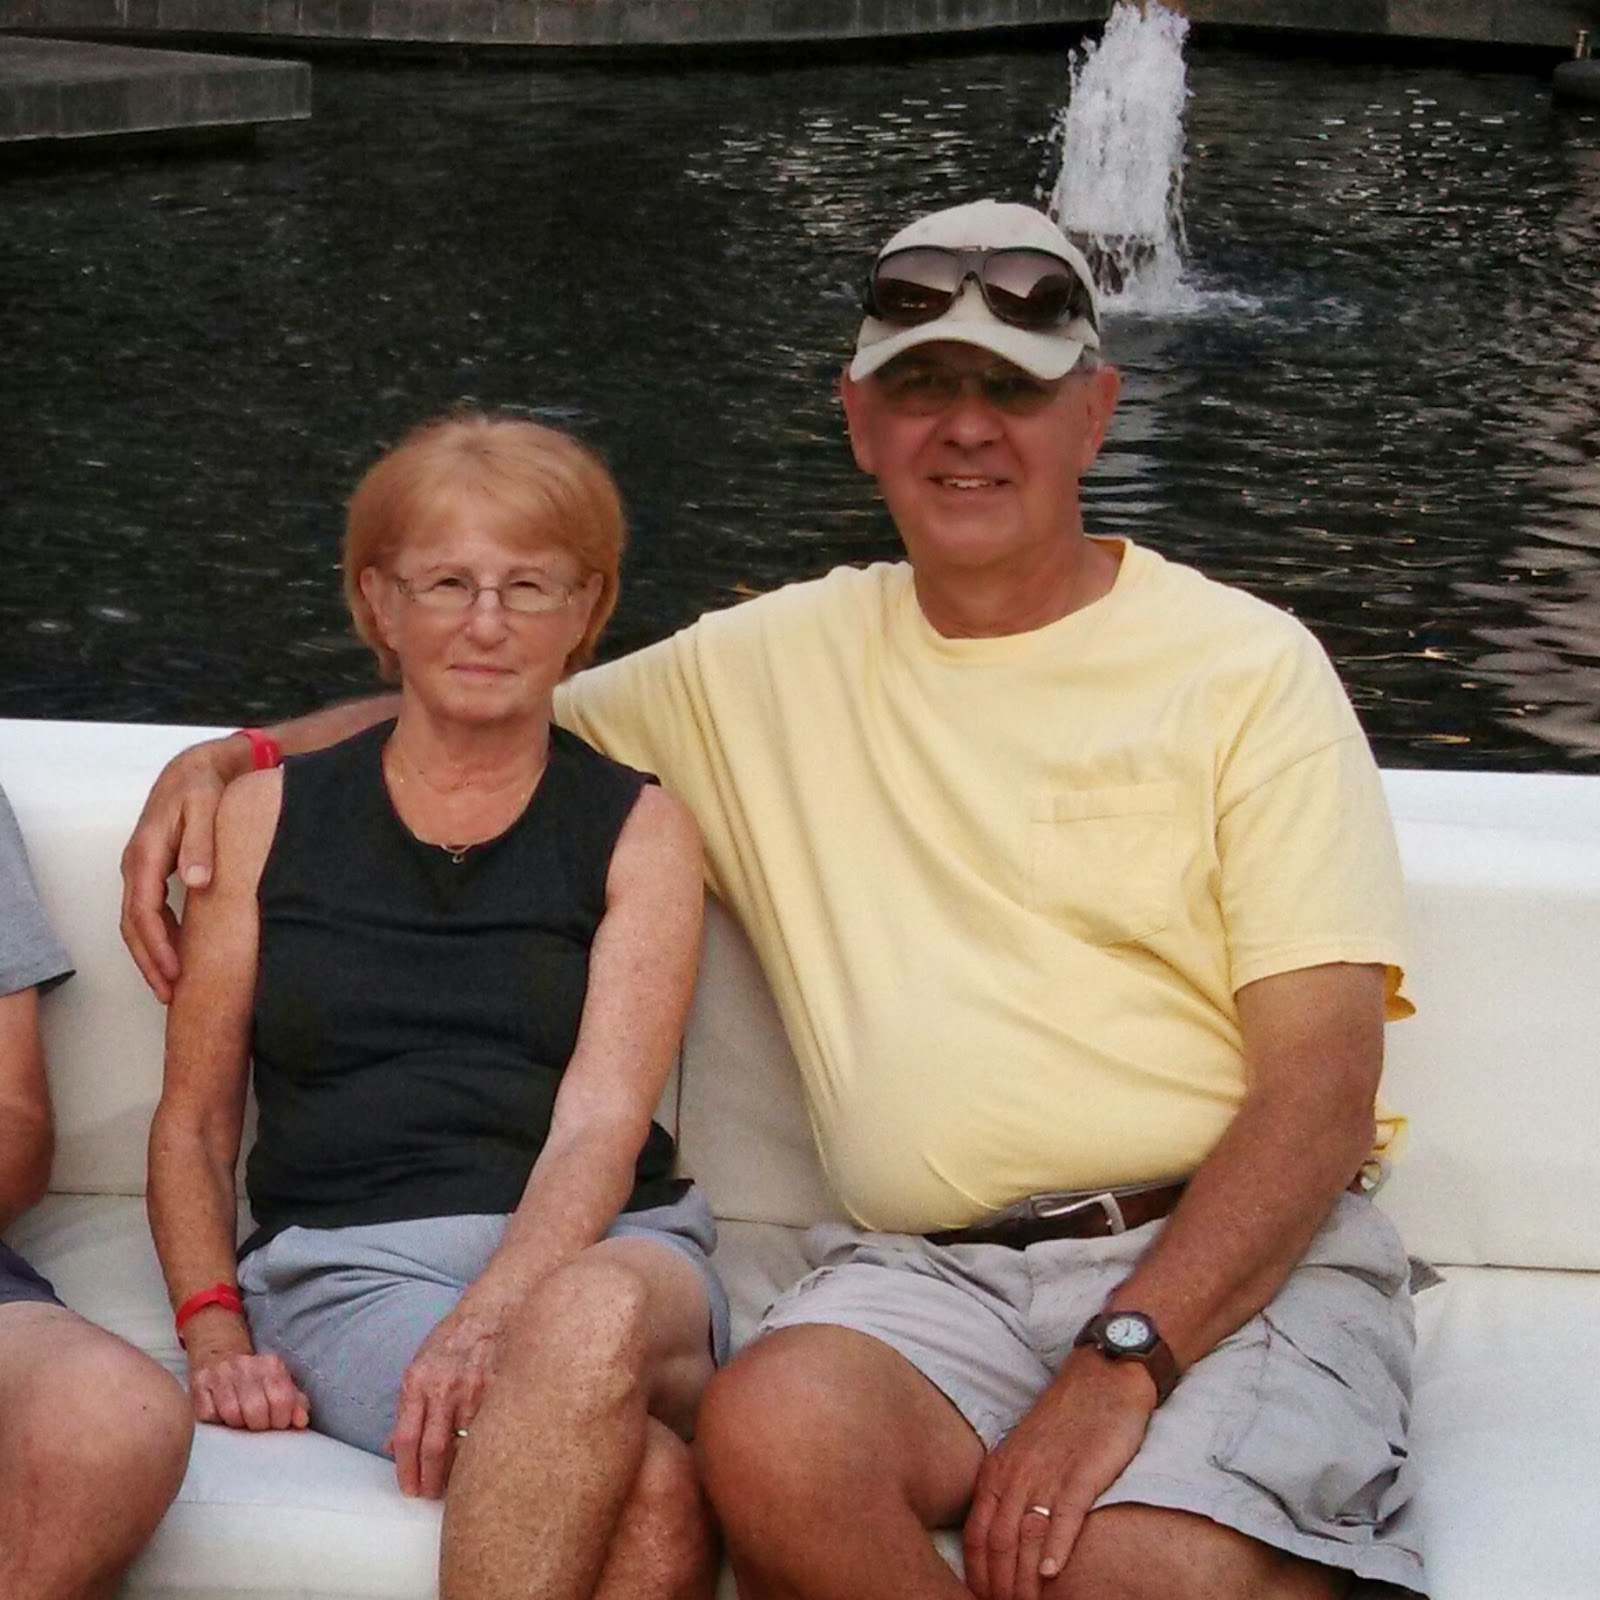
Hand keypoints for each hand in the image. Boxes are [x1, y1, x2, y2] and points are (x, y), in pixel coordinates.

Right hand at [120, 737, 245, 1000]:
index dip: (157, 947)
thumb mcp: (207, 808)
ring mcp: (141, 868)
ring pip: (137, 922)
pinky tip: (179, 956)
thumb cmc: (203, 786)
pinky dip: (159, 937)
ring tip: (172, 987)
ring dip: (151, 956)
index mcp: (146, 853)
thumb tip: (198, 882)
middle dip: (150, 963)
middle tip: (170, 995)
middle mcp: (136, 863)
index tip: (175, 975)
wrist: (198, 767)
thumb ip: (202, 844)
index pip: (144, 912)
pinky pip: (148, 912)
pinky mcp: (152, 870)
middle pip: (133, 926)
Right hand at [189, 1349, 310, 1431]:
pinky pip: (209, 1415)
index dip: (281, 1420)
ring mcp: (220, 1374)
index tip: (277, 1424)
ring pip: (232, 1414)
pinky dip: (217, 1421)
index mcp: (270, 1364)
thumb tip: (301, 1421)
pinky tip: (222, 1415)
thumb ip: (294, 1402)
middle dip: (259, 1425)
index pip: (282, 1399)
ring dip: (238, 1424)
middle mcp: (245, 1365)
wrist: (218, 1354)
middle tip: (258, 1425)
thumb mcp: (278, 1383)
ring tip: (241, 1420)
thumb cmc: (254, 1378)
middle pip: (256, 1410)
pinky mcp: (198, 1384)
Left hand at [386, 1308, 501, 1498]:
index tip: (409, 1489)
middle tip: (430, 1495)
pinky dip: (482, 1451)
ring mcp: (474, 1390)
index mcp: (417, 1382)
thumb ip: (406, 1406)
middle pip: (433, 1449)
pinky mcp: (499, 1390)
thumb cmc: (451, 1340)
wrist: (489, 1312)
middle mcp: (443, 1388)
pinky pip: (488, 1431)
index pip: (405, 1438)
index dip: (405, 1471)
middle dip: (430, 1481)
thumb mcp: (418, 1365)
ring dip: (458, 1472)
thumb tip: (391, 1446)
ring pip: (463, 1445)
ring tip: (455, 1486)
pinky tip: (480, 1463)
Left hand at [963, 1351, 1157, 1599]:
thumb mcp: (1022, 1453)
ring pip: (1025, 1538)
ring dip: (1024, 1581)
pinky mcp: (1081, 1474)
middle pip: (998, 1544)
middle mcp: (1016, 1474)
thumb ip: (1009, 1491)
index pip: (976, 1535)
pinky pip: (1063, 1517)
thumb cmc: (1063, 1421)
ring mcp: (1047, 1474)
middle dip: (998, 1587)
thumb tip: (1000, 1540)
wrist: (1100, 1378)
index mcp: (997, 1471)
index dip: (976, 1575)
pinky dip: (1056, 1549)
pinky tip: (1053, 1575)